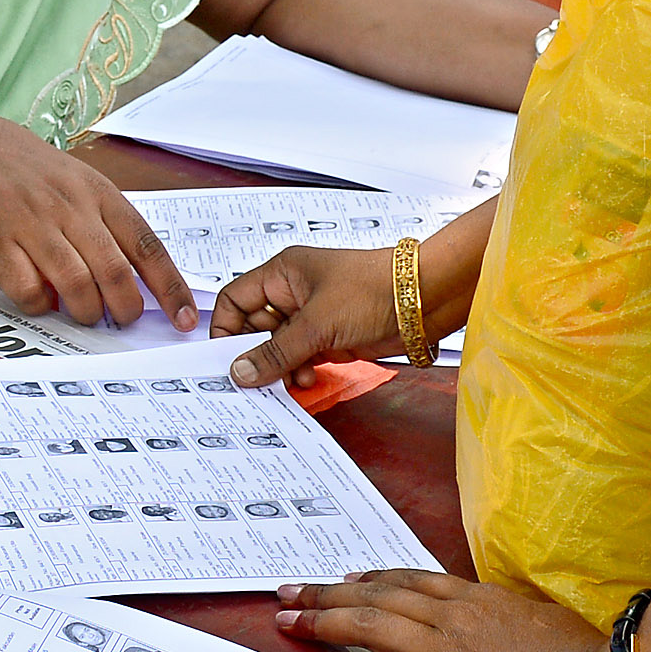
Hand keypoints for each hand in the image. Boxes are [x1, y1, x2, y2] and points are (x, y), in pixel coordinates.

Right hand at [0, 104, 198, 329]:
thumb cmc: (24, 169)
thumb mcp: (76, 180)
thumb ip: (105, 221)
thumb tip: (139, 274)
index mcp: (97, 192)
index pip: (146, 245)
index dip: (170, 286)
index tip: (184, 317)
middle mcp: (69, 207)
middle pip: (115, 272)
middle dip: (127, 308)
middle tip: (124, 320)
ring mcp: (32, 224)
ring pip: (76, 286)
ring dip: (87, 312)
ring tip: (86, 315)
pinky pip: (28, 290)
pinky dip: (40, 306)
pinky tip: (41, 300)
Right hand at [213, 246, 399, 385]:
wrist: (424, 302)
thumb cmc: (373, 291)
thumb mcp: (316, 324)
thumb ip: (275, 352)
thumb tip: (240, 371)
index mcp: (282, 273)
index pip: (235, 299)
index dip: (226, 328)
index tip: (226, 358)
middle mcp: (293, 292)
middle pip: (255, 327)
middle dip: (257, 353)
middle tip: (257, 377)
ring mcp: (312, 315)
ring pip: (279, 346)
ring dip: (281, 366)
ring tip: (292, 378)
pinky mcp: (330, 335)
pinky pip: (301, 355)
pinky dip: (300, 369)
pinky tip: (308, 377)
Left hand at [272, 570, 650, 651]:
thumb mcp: (546, 623)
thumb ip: (513, 619)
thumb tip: (502, 624)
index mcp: (481, 599)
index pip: (412, 581)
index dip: (372, 579)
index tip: (344, 580)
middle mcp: (455, 617)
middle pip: (377, 596)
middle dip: (327, 593)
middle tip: (288, 592)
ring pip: (368, 626)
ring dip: (320, 620)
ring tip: (284, 618)